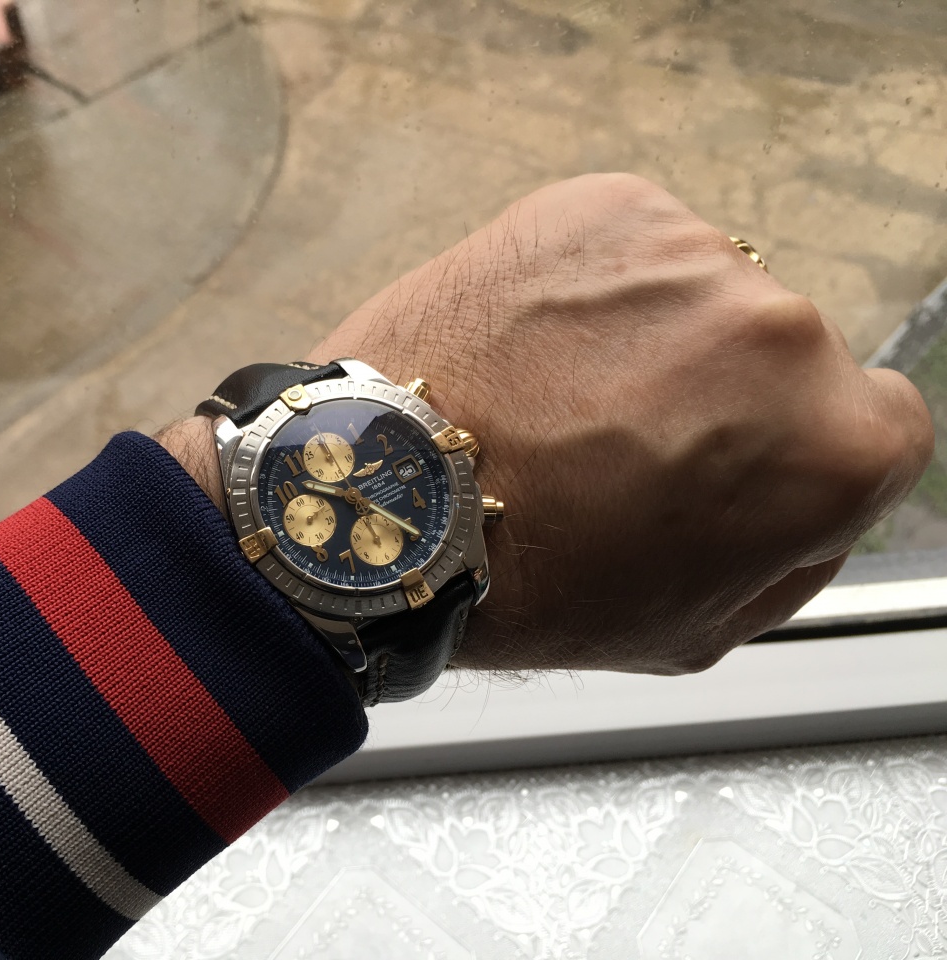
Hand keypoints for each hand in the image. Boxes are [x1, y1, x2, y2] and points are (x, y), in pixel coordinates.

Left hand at [293, 173, 932, 674]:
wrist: (386, 501)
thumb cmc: (529, 581)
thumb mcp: (696, 628)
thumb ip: (788, 550)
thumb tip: (808, 493)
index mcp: (831, 447)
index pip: (881, 422)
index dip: (801, 451)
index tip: (737, 463)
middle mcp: (783, 334)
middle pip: (785, 355)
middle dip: (723, 395)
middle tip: (623, 444)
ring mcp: (692, 257)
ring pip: (704, 294)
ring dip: (655, 336)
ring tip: (561, 396)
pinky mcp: (607, 206)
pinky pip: (633, 247)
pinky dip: (595, 286)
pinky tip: (535, 347)